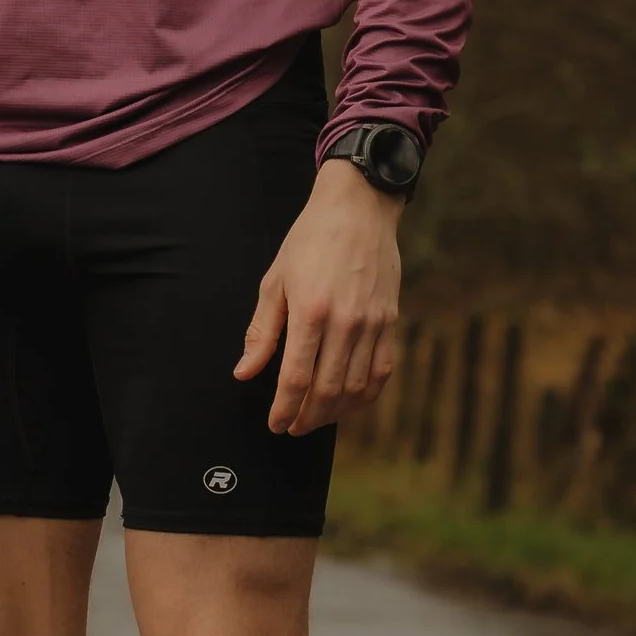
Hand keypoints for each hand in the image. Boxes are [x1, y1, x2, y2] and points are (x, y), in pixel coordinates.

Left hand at [236, 160, 401, 433]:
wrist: (358, 209)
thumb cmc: (310, 241)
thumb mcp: (275, 281)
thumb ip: (262, 331)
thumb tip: (244, 371)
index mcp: (310, 312)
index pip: (296, 379)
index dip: (284, 409)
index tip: (276, 424)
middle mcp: (345, 322)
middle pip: (327, 391)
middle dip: (307, 418)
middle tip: (293, 426)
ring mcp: (372, 324)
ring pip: (355, 387)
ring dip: (335, 413)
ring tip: (316, 418)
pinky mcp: (390, 321)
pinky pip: (382, 371)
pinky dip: (365, 395)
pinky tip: (350, 402)